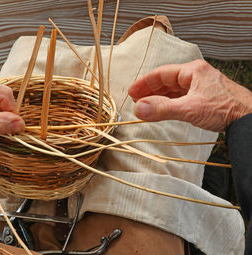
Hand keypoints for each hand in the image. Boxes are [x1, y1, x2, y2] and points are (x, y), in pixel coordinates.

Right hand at [128, 60, 251, 130]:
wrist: (249, 118)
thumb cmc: (225, 109)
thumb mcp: (190, 109)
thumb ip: (162, 109)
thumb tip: (139, 108)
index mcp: (192, 71)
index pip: (161, 73)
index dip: (144, 83)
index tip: (132, 92)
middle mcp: (195, 76)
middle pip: (166, 80)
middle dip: (150, 90)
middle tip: (136, 100)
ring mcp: (200, 86)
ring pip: (173, 89)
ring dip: (159, 97)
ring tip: (146, 105)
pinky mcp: (204, 97)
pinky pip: (181, 97)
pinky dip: (169, 102)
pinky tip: (163, 108)